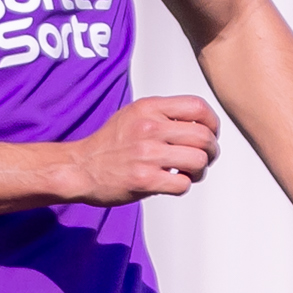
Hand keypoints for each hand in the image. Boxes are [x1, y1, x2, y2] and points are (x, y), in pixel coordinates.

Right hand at [67, 96, 219, 204]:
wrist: (80, 168)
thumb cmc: (109, 144)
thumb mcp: (134, 115)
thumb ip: (164, 114)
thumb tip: (200, 123)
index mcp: (149, 108)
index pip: (197, 107)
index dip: (212, 122)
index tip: (211, 133)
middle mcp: (149, 128)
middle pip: (204, 136)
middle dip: (211, 150)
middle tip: (206, 158)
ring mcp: (147, 154)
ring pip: (199, 161)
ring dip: (200, 170)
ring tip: (189, 172)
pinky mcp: (145, 179)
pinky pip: (183, 183)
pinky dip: (183, 185)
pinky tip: (172, 182)